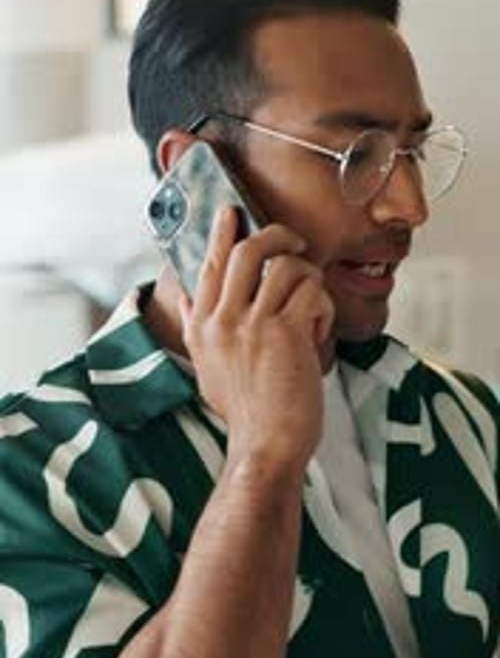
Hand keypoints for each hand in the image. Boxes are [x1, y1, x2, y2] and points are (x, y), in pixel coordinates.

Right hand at [178, 206, 334, 473]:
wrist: (265, 445)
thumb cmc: (244, 412)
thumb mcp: (207, 367)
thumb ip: (196, 327)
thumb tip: (184, 295)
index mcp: (202, 326)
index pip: (212, 265)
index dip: (223, 233)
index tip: (232, 212)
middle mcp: (222, 320)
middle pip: (247, 251)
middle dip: (277, 237)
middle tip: (295, 243)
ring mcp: (252, 325)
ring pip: (286, 266)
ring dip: (308, 280)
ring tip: (312, 306)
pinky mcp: (285, 333)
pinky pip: (312, 292)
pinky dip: (324, 307)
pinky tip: (320, 331)